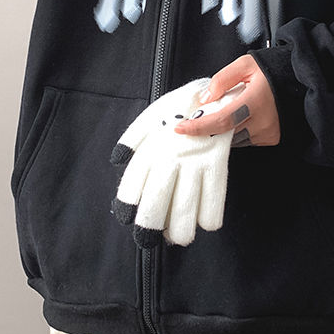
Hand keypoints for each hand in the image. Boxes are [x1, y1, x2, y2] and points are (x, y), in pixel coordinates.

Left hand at [110, 78, 244, 246]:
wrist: (214, 92)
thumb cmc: (181, 107)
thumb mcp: (152, 115)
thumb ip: (133, 137)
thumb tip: (116, 159)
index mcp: (153, 145)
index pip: (135, 179)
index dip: (128, 202)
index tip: (126, 217)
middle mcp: (172, 156)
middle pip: (158, 197)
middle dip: (151, 224)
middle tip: (147, 241)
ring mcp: (196, 161)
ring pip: (187, 203)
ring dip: (182, 228)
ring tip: (178, 239)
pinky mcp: (217, 162)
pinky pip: (215, 195)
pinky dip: (211, 215)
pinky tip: (205, 224)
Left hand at [173, 54, 279, 146]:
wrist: (298, 79)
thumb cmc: (273, 70)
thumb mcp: (245, 65)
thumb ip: (223, 79)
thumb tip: (205, 98)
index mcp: (256, 101)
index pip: (221, 121)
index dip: (199, 127)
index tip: (181, 128)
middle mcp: (263, 121)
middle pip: (225, 134)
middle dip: (208, 129)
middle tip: (198, 118)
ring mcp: (268, 132)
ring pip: (235, 140)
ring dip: (223, 131)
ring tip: (223, 113)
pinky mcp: (271, 138)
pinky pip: (246, 140)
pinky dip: (237, 132)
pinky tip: (237, 118)